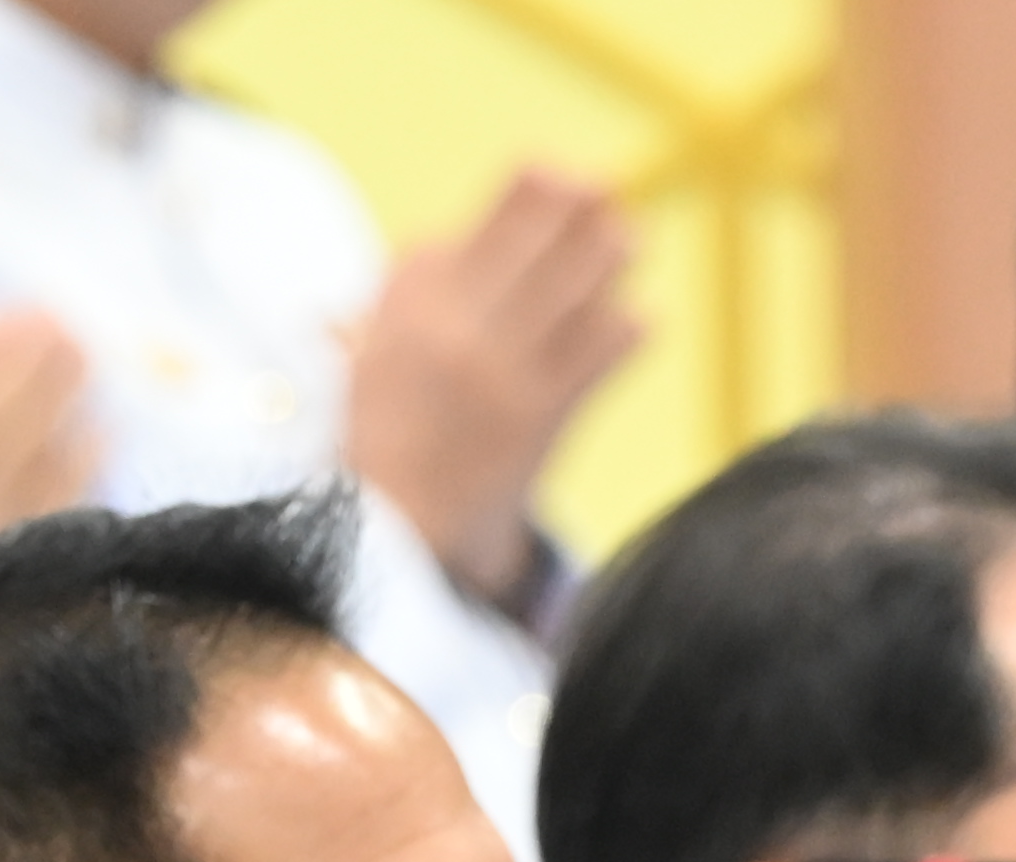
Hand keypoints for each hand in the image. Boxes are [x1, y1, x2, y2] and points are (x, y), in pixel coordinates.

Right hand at [341, 168, 636, 611]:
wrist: (393, 533)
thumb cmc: (390, 435)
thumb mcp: (377, 349)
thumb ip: (415, 291)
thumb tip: (458, 236)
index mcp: (408, 304)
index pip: (474, 234)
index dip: (523, 199)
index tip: (554, 174)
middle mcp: (452, 325)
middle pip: (525, 242)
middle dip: (571, 207)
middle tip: (604, 186)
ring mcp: (498, 369)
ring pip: (567, 287)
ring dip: (605, 255)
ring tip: (627, 238)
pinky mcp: (538, 416)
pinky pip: (593, 355)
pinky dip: (623, 332)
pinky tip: (638, 320)